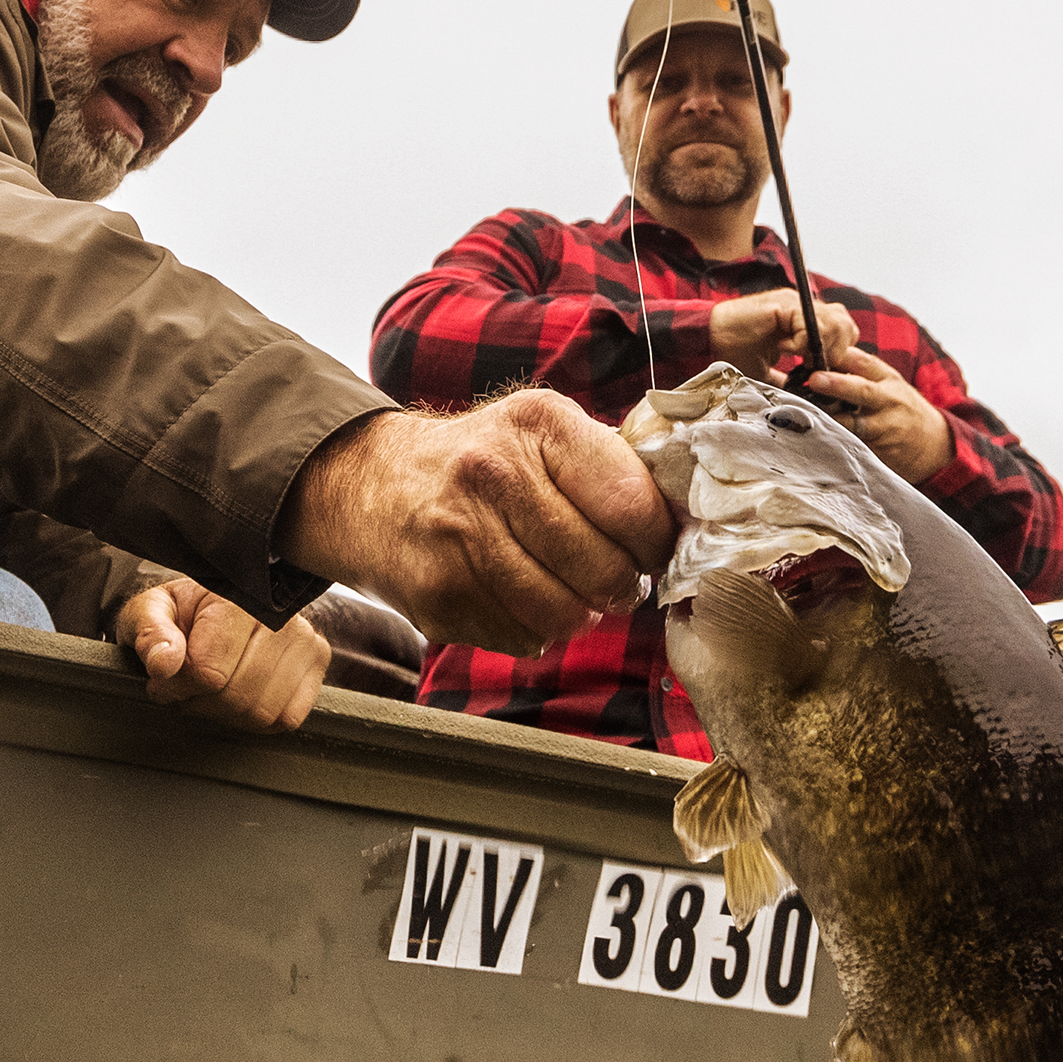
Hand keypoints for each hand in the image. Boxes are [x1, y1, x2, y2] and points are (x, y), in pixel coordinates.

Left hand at [116, 578, 328, 734]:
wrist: (211, 604)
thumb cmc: (181, 611)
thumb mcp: (148, 613)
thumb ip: (151, 634)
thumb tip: (164, 663)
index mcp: (236, 598)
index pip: (209, 672)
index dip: (178, 687)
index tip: (164, 679)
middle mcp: (279, 615)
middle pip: (239, 696)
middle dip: (202, 703)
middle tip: (187, 688)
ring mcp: (304, 638)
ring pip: (263, 711)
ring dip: (228, 713)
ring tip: (212, 690)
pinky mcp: (317, 661)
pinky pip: (288, 717)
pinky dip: (259, 718)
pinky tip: (241, 696)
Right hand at [277, 391, 676, 652]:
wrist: (373, 485)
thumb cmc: (483, 461)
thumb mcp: (543, 431)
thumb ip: (611, 466)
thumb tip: (688, 523)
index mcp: (538, 424)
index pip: (632, 503)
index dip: (656, 542)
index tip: (651, 550)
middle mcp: (493, 473)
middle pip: (602, 568)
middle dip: (621, 587)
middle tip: (616, 583)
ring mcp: (459, 537)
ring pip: (563, 613)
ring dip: (580, 616)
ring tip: (574, 596)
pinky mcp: (437, 594)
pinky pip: (521, 637)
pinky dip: (534, 631)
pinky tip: (522, 601)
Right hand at [702, 290, 858, 375]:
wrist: (708, 339)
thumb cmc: (732, 353)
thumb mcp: (769, 370)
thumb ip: (788, 378)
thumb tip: (805, 397)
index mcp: (802, 320)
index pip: (842, 330)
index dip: (838, 352)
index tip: (822, 373)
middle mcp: (802, 307)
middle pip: (846, 323)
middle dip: (837, 350)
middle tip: (815, 367)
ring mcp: (794, 303)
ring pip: (835, 321)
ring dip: (821, 346)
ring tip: (802, 359)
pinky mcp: (784, 305)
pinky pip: (810, 323)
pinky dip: (803, 342)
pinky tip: (786, 349)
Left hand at [793, 343, 956, 484]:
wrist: (931, 443)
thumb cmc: (898, 406)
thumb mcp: (886, 382)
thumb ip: (857, 368)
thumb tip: (819, 354)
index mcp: (888, 379)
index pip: (865, 362)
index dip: (841, 356)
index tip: (817, 353)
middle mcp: (888, 401)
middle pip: (863, 391)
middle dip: (838, 385)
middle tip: (814, 379)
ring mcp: (884, 429)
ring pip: (854, 425)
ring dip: (830, 419)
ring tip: (804, 412)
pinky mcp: (879, 452)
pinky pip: (853, 447)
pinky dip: (834, 442)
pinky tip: (814, 438)